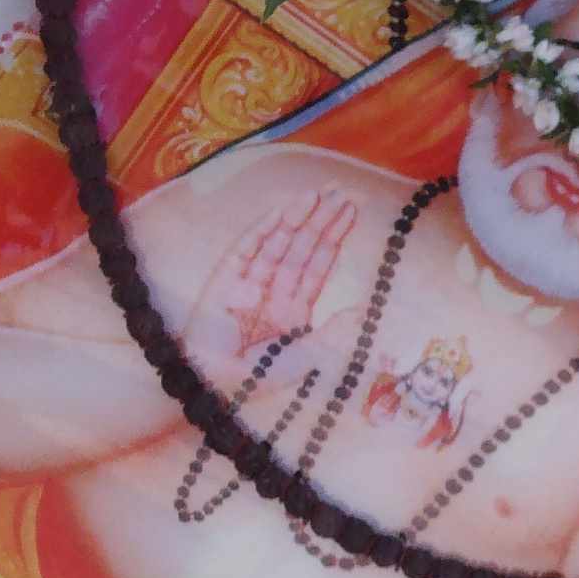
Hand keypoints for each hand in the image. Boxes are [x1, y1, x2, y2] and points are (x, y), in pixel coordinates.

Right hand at [185, 190, 355, 376]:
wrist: (214, 386)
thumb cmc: (258, 379)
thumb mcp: (307, 358)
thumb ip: (334, 335)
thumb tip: (364, 311)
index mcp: (292, 310)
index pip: (317, 266)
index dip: (333, 238)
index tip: (351, 211)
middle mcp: (272, 292)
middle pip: (301, 248)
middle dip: (320, 220)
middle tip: (340, 191)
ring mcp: (248, 284)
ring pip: (277, 243)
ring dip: (296, 218)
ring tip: (317, 194)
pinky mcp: (224, 281)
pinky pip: (246, 250)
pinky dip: (263, 231)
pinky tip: (281, 213)